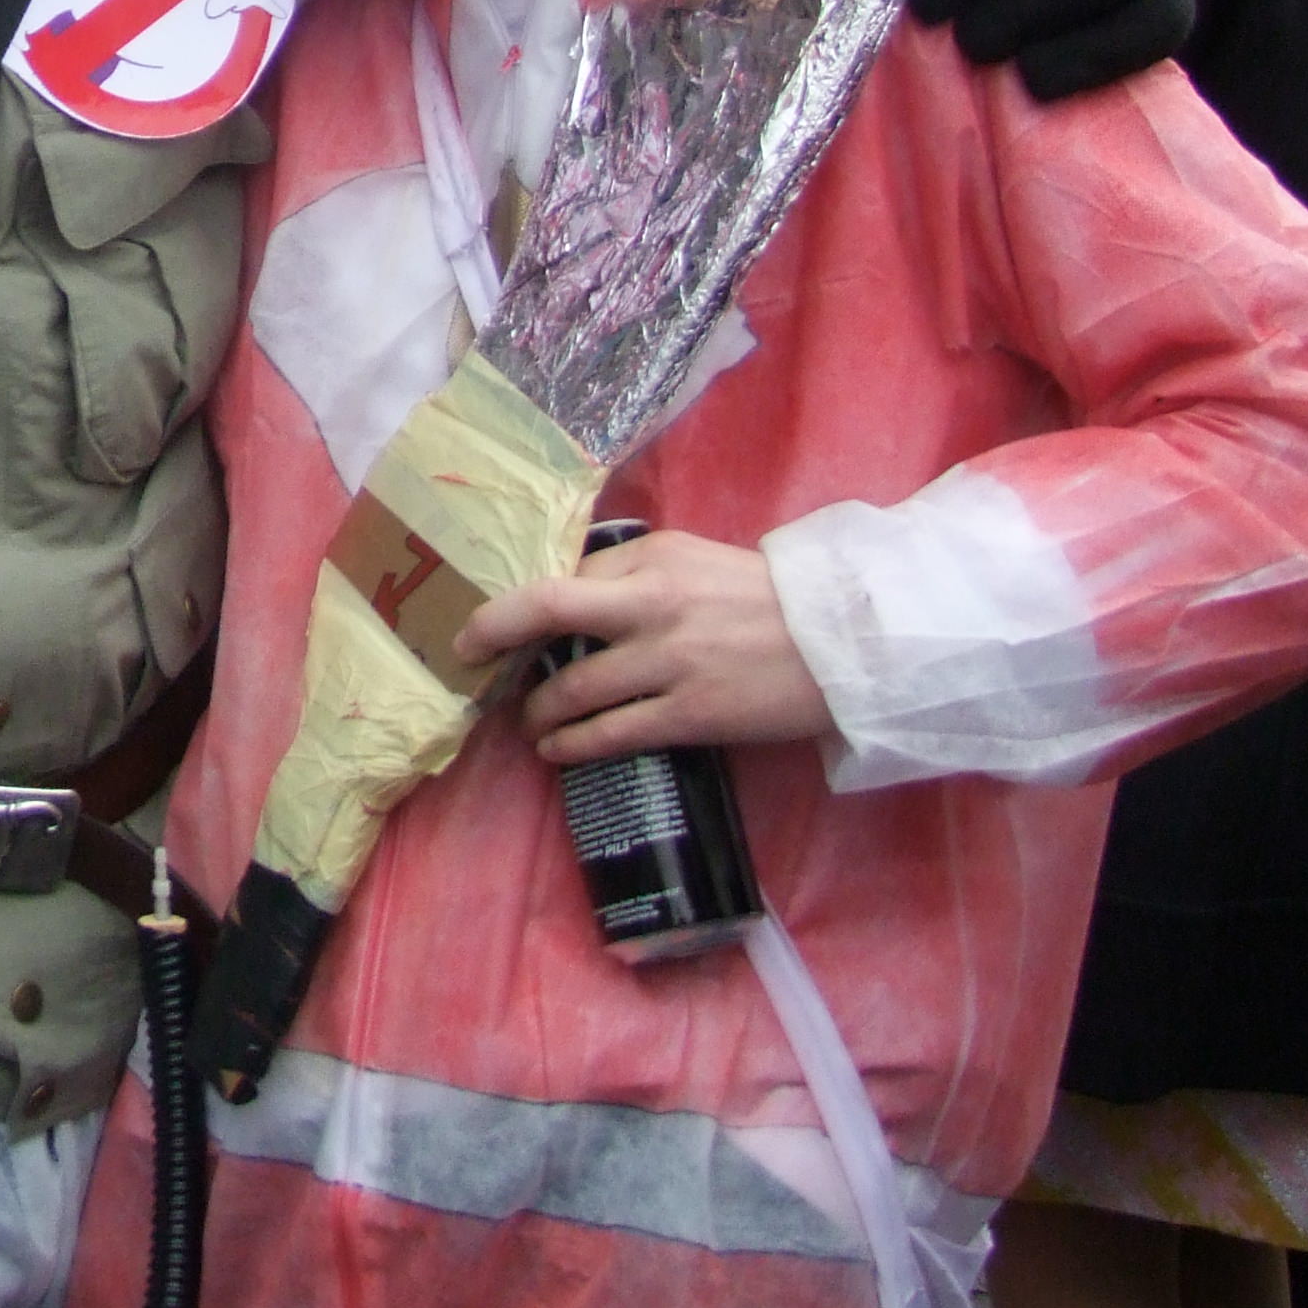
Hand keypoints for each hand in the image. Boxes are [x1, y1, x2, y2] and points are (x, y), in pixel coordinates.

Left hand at [458, 529, 835, 764]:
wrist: (843, 643)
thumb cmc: (766, 600)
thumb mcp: (697, 561)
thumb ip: (637, 574)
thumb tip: (574, 595)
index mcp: (655, 557)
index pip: (568, 576)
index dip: (526, 603)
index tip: (496, 621)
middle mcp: (652, 602)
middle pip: (547, 607)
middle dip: (492, 631)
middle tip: (464, 653)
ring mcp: (668, 661)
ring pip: (573, 686)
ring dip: (537, 709)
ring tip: (528, 721)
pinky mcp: (689, 714)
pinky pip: (610, 733)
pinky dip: (571, 745)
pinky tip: (556, 750)